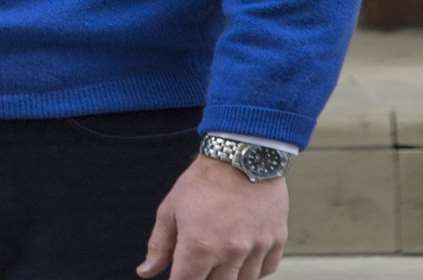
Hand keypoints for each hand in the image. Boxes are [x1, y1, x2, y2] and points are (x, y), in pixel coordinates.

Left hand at [139, 155, 288, 279]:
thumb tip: (146, 271)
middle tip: (202, 263)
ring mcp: (256, 247)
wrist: (242, 155)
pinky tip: (243, 255)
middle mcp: (230, 251)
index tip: (181, 276)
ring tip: (221, 256)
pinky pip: (266, 270)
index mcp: (199, 245)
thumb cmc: (204, 180)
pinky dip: (254, 268)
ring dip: (230, 276)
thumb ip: (159, 245)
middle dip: (205, 278)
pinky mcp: (276, 240)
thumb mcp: (171, 209)